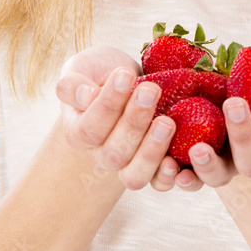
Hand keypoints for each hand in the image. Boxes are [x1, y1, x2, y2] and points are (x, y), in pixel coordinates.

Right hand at [55, 46, 182, 191]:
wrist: (129, 82)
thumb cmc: (102, 73)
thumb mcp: (83, 68)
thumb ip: (73, 83)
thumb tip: (87, 96)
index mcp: (78, 133)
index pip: (89, 127)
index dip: (108, 103)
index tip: (125, 74)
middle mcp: (101, 155)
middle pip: (115, 152)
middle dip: (134, 121)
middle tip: (151, 90)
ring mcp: (128, 165)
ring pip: (135, 174)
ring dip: (152, 150)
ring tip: (167, 122)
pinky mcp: (154, 167)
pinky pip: (159, 183)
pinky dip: (167, 176)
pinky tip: (177, 158)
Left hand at [181, 61, 250, 189]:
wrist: (214, 76)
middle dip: (244, 136)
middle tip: (234, 103)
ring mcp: (222, 164)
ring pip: (219, 177)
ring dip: (210, 166)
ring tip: (198, 148)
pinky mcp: (192, 164)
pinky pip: (187, 178)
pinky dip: (180, 177)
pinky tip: (174, 168)